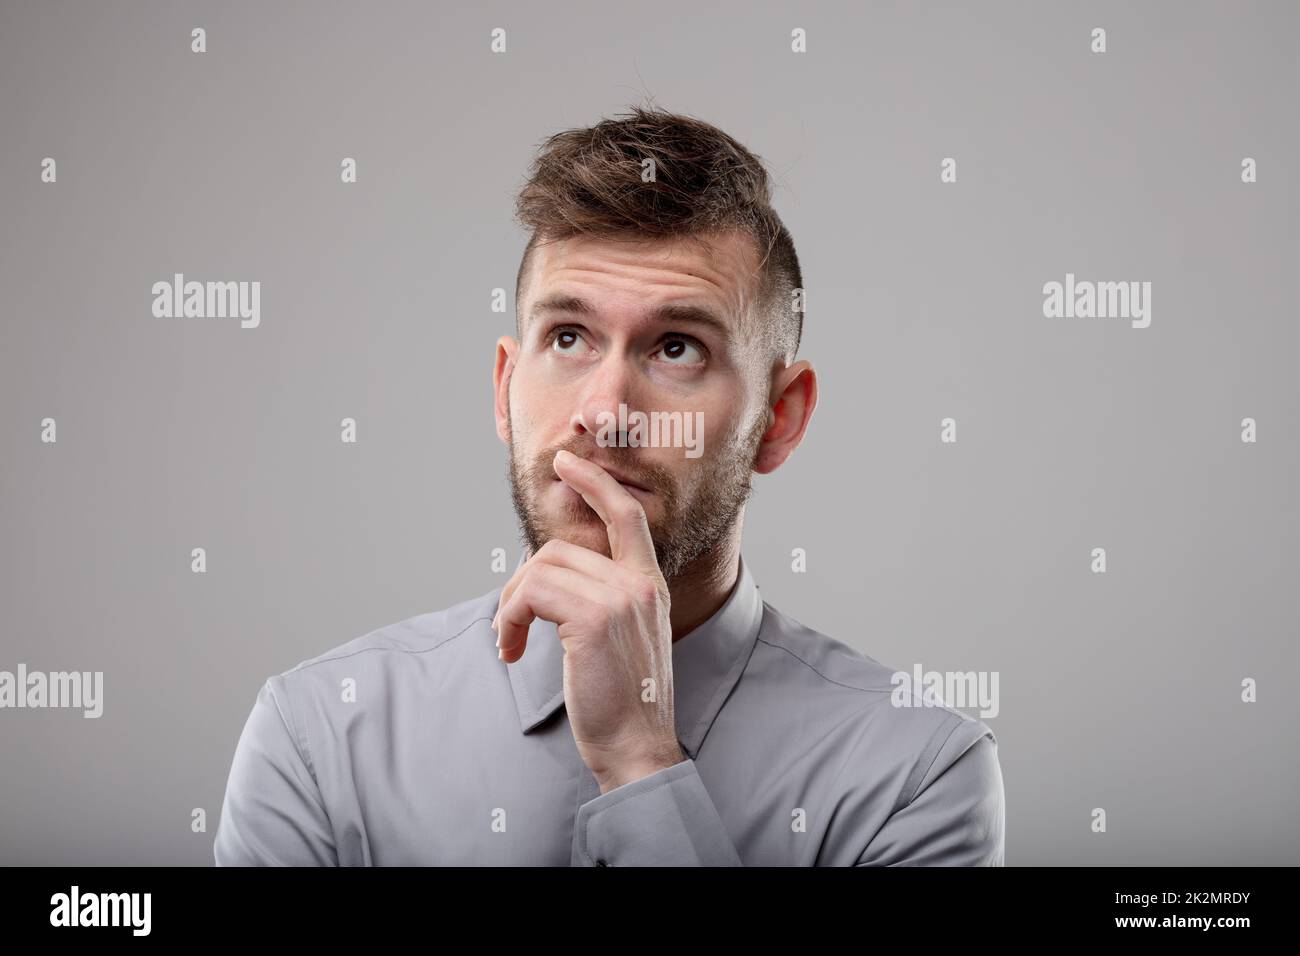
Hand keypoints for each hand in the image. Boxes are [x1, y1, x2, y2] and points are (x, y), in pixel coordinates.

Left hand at [493, 449, 685, 792]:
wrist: (637, 747)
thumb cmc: (623, 700)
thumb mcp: (621, 637)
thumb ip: (601, 598)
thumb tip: (546, 576)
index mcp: (650, 585)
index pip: (626, 516)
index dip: (596, 483)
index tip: (567, 463)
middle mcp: (641, 584)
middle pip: (559, 550)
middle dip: (521, 584)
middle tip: (508, 625)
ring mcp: (621, 599)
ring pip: (540, 569)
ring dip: (510, 606)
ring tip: (509, 641)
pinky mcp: (594, 619)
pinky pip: (531, 594)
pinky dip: (508, 619)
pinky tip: (511, 649)